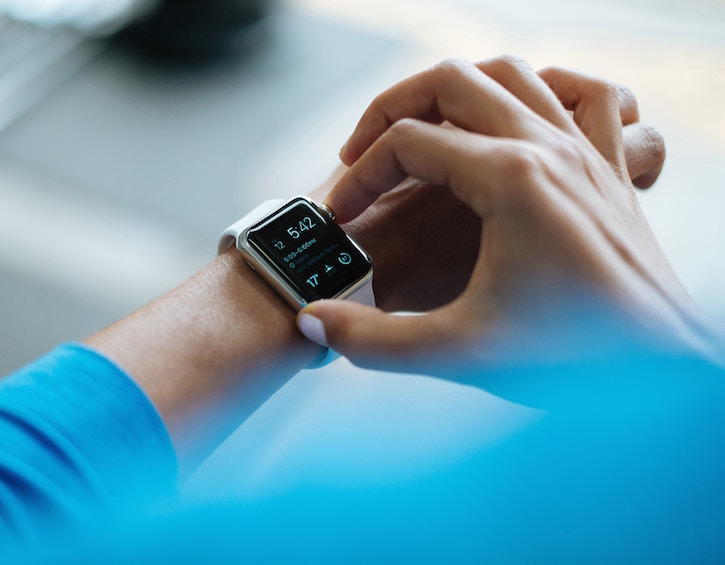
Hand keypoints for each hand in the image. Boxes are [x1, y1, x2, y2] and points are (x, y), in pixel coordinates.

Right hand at [297, 56, 712, 376]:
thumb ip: (372, 340)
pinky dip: (550, 88)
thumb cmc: (576, 360)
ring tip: (424, 129)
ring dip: (457, 89)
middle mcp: (550, 148)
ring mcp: (585, 152)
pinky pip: (588, 96)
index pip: (407, 143)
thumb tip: (312, 325)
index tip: (342, 219)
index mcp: (510, 179)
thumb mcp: (459, 352)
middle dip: (390, 108)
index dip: (359, 177)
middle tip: (361, 152)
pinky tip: (526, 113)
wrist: (665, 375)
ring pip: (512, 74)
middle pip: (450, 81)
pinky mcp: (607, 171)